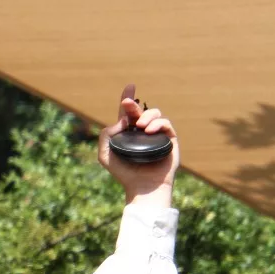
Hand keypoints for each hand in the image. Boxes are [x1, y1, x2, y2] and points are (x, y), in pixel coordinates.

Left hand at [98, 83, 177, 207]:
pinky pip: (166, 124)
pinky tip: (149, 130)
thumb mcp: (105, 154)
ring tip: (141, 126)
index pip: (127, 114)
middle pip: (140, 111)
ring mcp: (157, 135)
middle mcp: (142, 132)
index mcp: (127, 134)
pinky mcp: (170, 139)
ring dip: (146, 115)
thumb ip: (106, 135)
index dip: (128, 99)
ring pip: (154, 114)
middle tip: (128, 104)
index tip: (130, 86)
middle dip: (133, 105)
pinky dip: (158, 123)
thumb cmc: (124, 173)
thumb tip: (122, 120)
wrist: (142, 187)